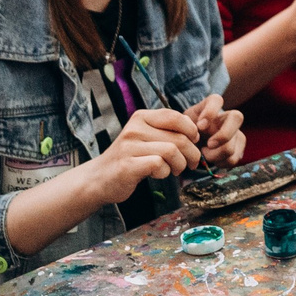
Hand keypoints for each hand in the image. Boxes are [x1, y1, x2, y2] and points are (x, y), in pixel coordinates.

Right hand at [80, 108, 202, 205]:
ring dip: (180, 164)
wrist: (99, 178)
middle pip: (178, 137)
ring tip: (175, 170)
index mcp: (141, 117)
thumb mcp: (145, 137)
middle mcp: (134, 128)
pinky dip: (165, 172)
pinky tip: (158, 174)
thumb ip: (166, 131)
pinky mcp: (127, 165)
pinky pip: (159, 164)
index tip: (193, 142)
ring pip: (171, 151)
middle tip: (191, 164)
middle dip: (191, 153)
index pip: (175, 116)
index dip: (191, 130)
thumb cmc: (130, 158)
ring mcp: (129, 146)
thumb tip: (195, 130)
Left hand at [189, 94, 245, 167]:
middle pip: (237, 117)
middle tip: (209, 145)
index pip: (217, 100)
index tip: (199, 126)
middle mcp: (227, 116)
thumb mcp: (182, 125)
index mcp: (211, 106)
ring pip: (233, 144)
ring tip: (204, 154)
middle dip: (224, 135)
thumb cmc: (186, 132)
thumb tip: (198, 128)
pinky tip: (212, 159)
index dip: (211, 112)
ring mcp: (236, 132)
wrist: (191, 145)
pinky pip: (233, 159)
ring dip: (216, 155)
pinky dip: (220, 162)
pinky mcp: (239, 148)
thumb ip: (186, 124)